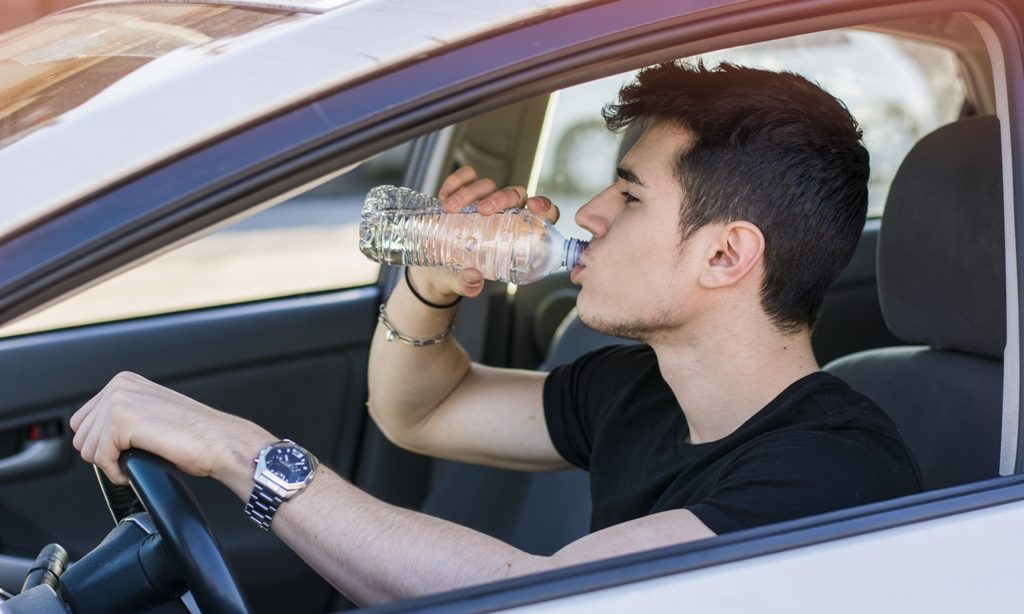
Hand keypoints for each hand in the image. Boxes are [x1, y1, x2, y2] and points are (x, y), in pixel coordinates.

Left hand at [70, 372, 271, 495]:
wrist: (218, 442)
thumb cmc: (194, 435)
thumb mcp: (150, 414)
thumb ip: (122, 415)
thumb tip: (92, 438)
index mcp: (124, 381)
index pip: (82, 421)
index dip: (100, 444)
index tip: (124, 451)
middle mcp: (119, 386)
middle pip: (81, 435)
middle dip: (103, 455)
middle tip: (131, 459)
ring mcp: (120, 401)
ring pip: (87, 448)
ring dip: (110, 464)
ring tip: (136, 462)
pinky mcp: (123, 421)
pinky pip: (100, 458)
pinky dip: (115, 473)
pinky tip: (133, 469)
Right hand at [409, 166, 562, 300]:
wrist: (431, 272)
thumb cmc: (457, 276)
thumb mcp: (461, 283)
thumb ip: (468, 284)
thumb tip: (473, 278)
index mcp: (515, 237)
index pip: (541, 216)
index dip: (544, 208)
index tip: (534, 207)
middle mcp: (503, 216)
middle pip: (515, 195)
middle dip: (502, 197)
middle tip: (483, 211)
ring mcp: (482, 203)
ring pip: (489, 185)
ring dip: (471, 192)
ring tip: (451, 208)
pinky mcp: (463, 194)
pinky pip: (466, 177)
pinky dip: (456, 181)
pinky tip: (445, 196)